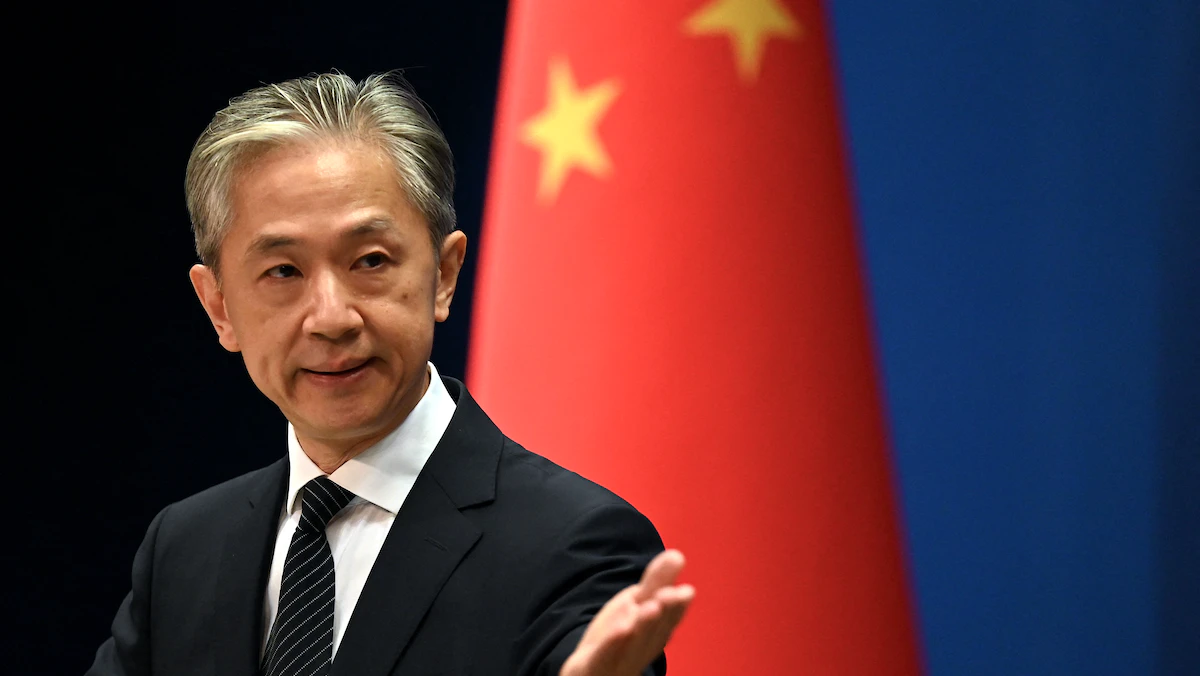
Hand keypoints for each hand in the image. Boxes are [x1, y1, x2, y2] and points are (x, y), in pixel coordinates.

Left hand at [560, 549, 694, 675]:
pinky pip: (605, 657)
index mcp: (654, 632)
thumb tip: (678, 554)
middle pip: (653, 631)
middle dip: (664, 613)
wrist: (592, 674)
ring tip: (652, 606)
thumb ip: (656, 582)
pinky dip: (614, 643)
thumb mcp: (637, 605)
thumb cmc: (620, 640)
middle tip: (669, 594)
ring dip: (644, 626)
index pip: (669, 619)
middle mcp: (642, 648)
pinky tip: (622, 628)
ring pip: (633, 644)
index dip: (677, 606)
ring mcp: (620, 661)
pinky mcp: (594, 667)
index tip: (687, 590)